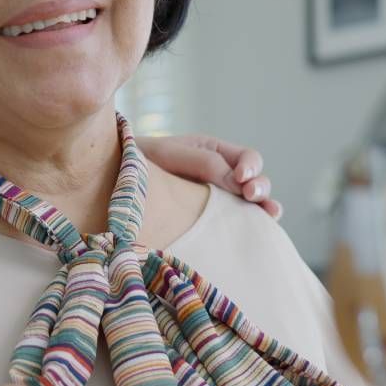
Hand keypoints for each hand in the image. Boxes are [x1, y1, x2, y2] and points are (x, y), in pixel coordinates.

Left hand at [138, 134, 281, 219]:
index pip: (247, 159)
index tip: (241, 177)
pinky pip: (236, 223)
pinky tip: (258, 232)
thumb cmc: (143, 161)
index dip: (251, 167)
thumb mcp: (172, 155)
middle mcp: (221, 176)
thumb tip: (240, 181)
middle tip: (251, 194)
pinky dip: (250, 226)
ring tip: (269, 215)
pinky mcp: (209, 220)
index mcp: (215, 153)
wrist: (116, 179)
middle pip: (256, 182)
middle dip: (260, 188)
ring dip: (264, 208)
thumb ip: (205, 163)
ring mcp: (217, 199)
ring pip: (252, 204)